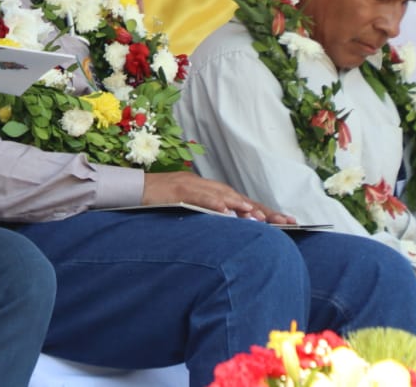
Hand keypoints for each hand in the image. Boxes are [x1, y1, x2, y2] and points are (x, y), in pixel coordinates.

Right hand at [142, 171, 295, 222]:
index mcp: (207, 192)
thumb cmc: (157, 203)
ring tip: (260, 217)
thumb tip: (229, 230)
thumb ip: (206, 217)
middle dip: (262, 210)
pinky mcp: (177, 190)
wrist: (129, 190)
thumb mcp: (186, 210)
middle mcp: (203, 186)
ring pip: (222, 195)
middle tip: (285, 221)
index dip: (262, 212)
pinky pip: (198, 197)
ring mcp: (190, 186)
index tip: (285, 223)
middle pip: (238, 198)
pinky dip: (213, 203)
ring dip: (242, 206)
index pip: (240, 202)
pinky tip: (227, 212)